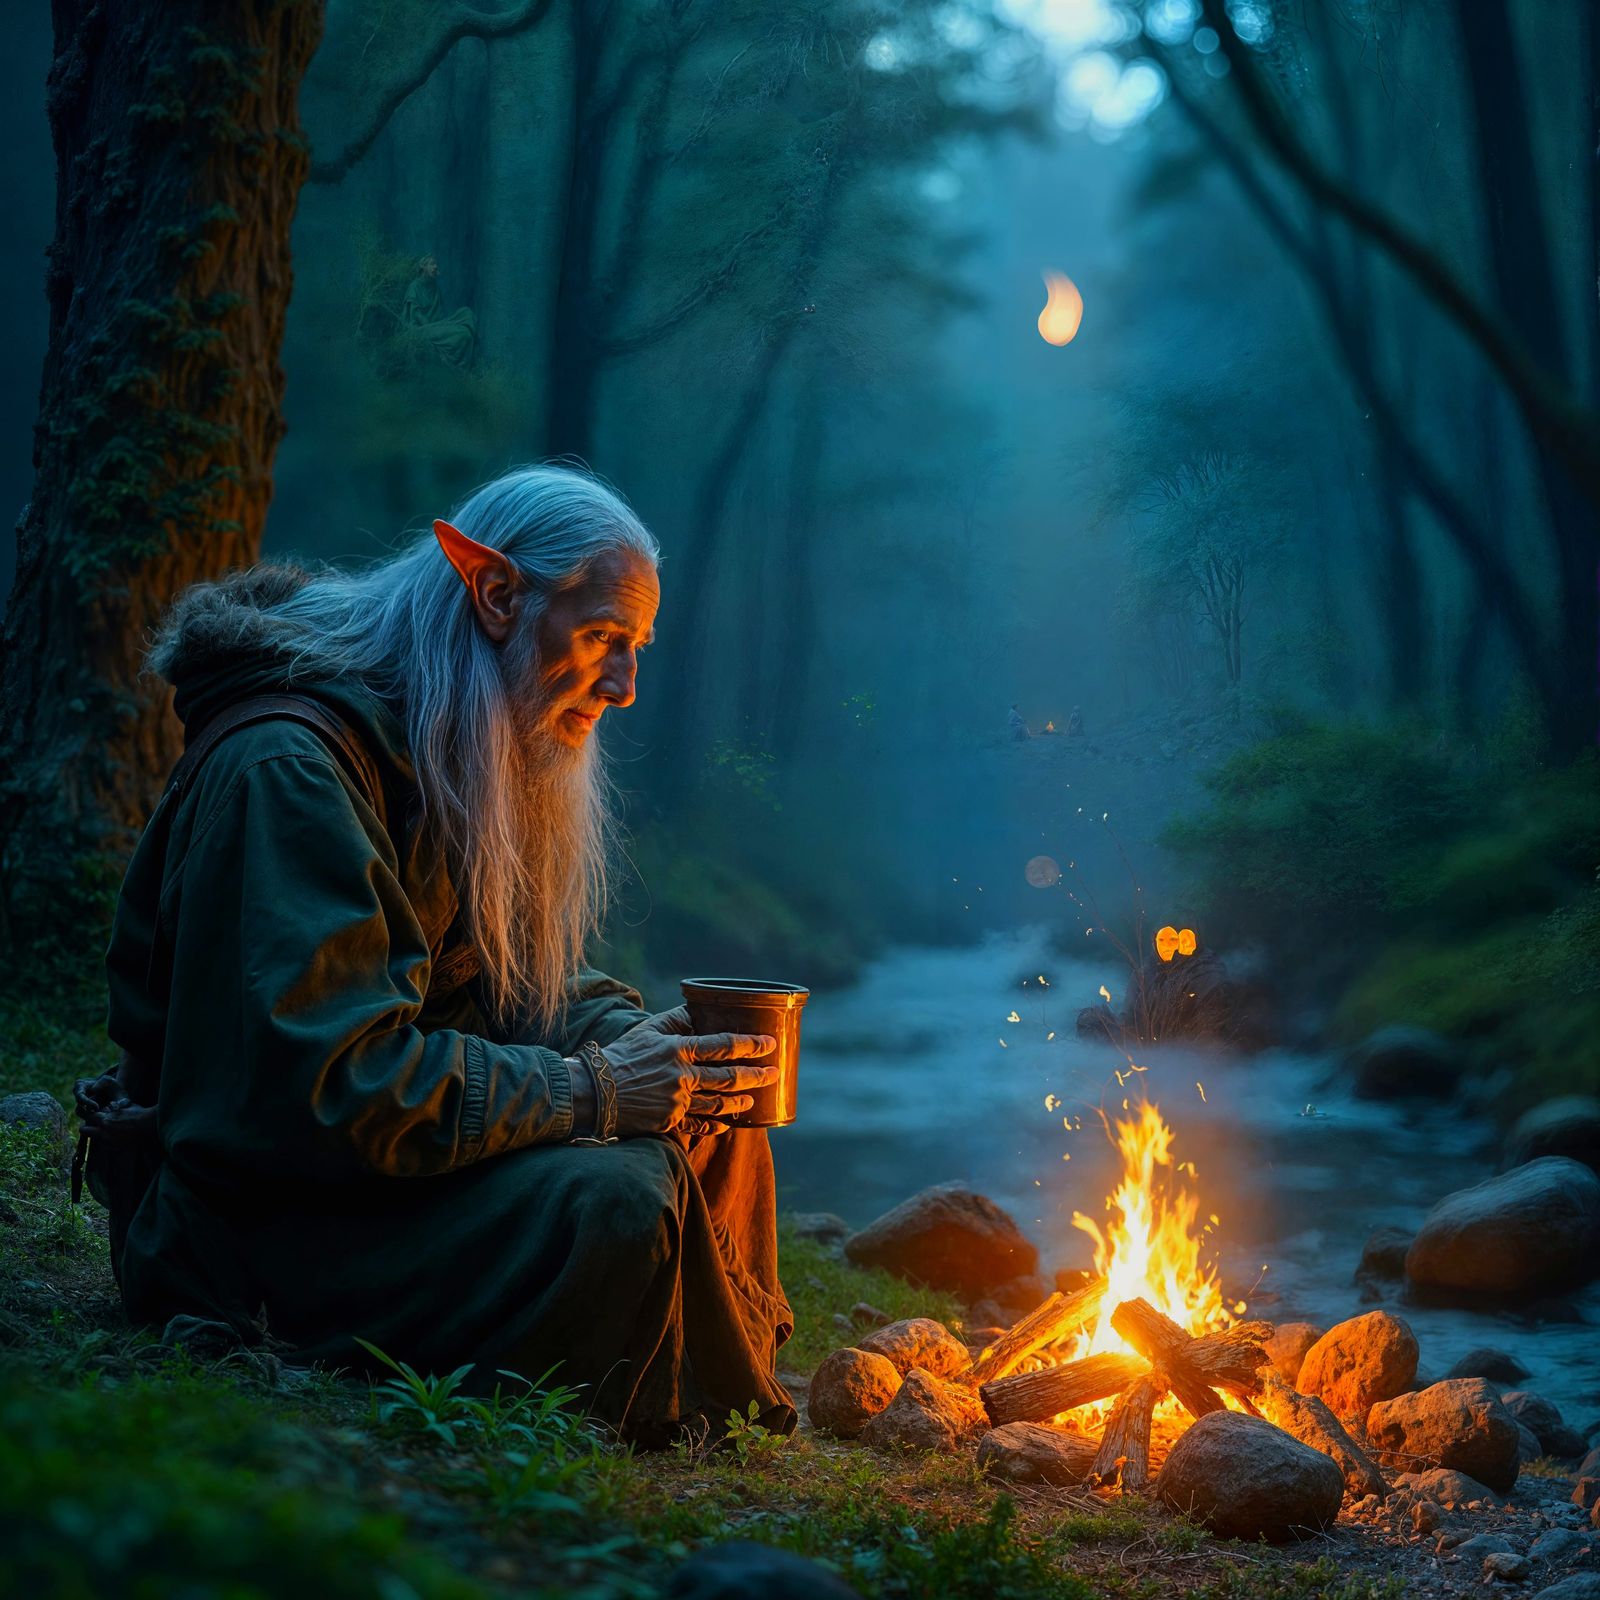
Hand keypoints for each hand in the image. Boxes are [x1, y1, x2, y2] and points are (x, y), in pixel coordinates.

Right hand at [602, 1008, 776, 1136]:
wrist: (593, 1092)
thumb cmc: (621, 1056)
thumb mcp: (648, 1030)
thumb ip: (675, 1020)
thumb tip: (697, 1007)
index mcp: (678, 1049)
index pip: (723, 1046)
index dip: (751, 1044)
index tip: (770, 1044)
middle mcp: (681, 1076)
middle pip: (728, 1077)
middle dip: (756, 1075)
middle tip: (774, 1074)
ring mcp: (676, 1102)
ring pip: (718, 1103)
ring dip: (740, 1102)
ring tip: (754, 1100)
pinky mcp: (669, 1122)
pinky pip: (699, 1126)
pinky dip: (715, 1125)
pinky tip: (727, 1123)